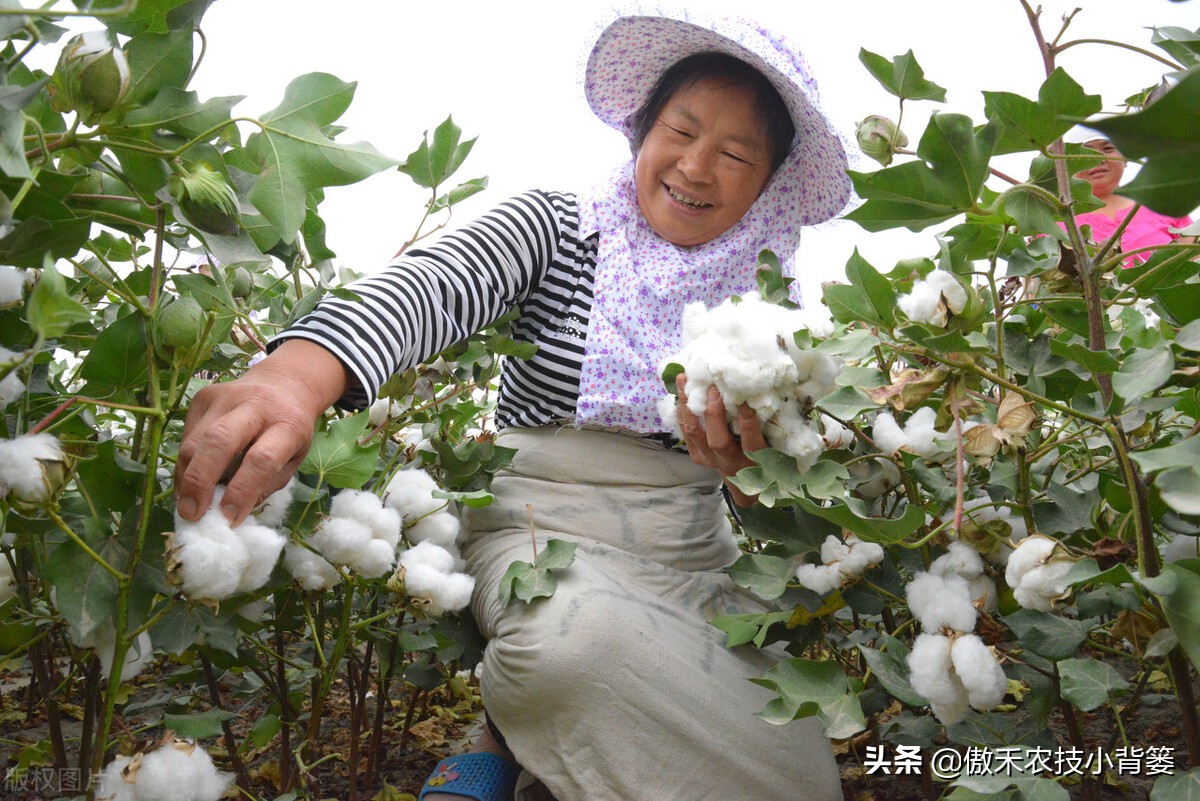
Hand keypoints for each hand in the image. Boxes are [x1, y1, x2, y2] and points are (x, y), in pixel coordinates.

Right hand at [174, 339, 348, 524]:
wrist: (283, 384)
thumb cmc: (289, 431)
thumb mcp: (293, 460)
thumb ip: (265, 486)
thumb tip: (228, 515)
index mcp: (288, 424)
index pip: (261, 459)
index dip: (242, 491)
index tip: (228, 518)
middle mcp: (255, 404)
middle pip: (219, 441)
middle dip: (200, 482)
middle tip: (191, 514)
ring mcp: (226, 397)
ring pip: (194, 441)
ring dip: (187, 478)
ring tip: (189, 503)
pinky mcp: (203, 397)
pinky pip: (186, 437)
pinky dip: (185, 465)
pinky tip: (192, 480)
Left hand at [675, 375, 765, 506]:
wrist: (745, 483)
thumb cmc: (762, 458)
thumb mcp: (772, 447)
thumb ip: (767, 425)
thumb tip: (761, 393)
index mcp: (753, 460)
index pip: (751, 443)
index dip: (748, 423)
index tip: (745, 402)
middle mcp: (729, 461)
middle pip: (717, 441)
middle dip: (714, 414)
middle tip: (713, 388)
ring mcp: (709, 459)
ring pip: (695, 432)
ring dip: (689, 405)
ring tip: (684, 379)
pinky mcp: (697, 455)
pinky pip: (686, 431)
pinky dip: (683, 410)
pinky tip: (681, 391)